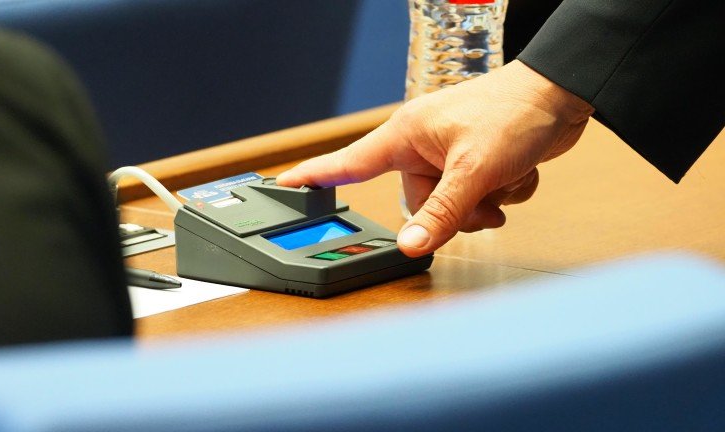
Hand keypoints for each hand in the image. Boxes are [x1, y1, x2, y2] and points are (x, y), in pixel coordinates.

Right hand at [277, 60, 593, 256]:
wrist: (563, 95)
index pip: (349, 162)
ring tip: (504, 177)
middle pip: (417, 203)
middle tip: (482, 192)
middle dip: (456, 209)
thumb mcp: (474, 168)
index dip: (315, 176)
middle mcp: (423, 147)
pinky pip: (478, 200)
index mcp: (406, 136)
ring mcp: (449, 156)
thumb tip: (410, 245)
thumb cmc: (514, 111)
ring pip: (451, 207)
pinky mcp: (474, 164)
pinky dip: (501, 194)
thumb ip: (441, 211)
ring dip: (484, 203)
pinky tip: (517, 172)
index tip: (284, 185)